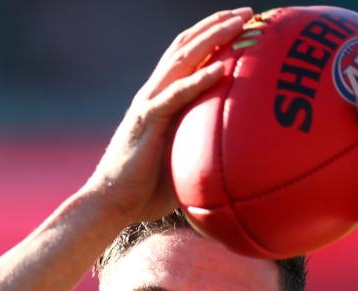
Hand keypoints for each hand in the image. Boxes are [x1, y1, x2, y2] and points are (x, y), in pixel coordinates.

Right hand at [83, 8, 251, 225]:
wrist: (110, 203)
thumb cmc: (144, 192)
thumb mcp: (178, 163)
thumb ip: (198, 149)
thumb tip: (232, 159)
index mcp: (158, 99)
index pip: (184, 56)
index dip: (209, 35)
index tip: (238, 24)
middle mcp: (152, 93)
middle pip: (186, 46)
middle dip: (216, 25)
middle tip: (247, 12)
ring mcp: (148, 104)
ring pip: (182, 60)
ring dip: (212, 38)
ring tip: (239, 24)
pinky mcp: (147, 121)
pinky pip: (177, 96)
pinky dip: (199, 80)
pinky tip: (221, 69)